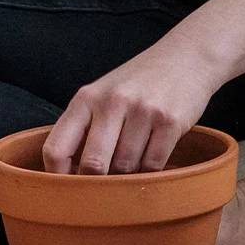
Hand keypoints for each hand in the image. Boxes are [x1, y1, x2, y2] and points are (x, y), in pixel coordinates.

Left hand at [43, 36, 221, 175]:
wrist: (188, 55)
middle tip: (103, 184)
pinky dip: (150, 170)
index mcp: (87, 98)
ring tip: (133, 161)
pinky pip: (153, 164)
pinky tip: (151, 156)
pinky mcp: (171, 121)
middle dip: (97, 182)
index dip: (56, 177)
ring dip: (127, 174)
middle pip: (92, 165)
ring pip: (125, 167)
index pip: (56, 149)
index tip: (66, 188)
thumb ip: (83, 128)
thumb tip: (69, 177)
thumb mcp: (103, 94)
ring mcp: (144, 111)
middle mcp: (114, 102)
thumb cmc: (140, 81)